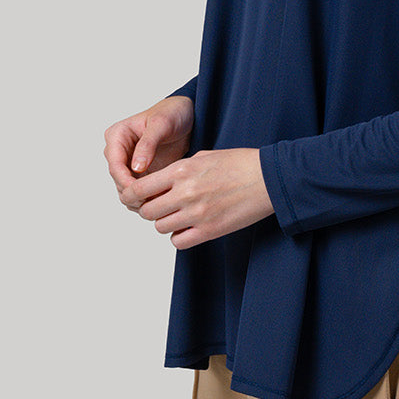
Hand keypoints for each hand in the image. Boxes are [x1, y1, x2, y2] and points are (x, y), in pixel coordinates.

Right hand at [104, 94, 193, 196]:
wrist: (186, 116)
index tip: (141, 192)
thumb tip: (135, 167)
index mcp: (117, 135)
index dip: (125, 181)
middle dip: (134, 193)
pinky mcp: (139, 172)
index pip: (115, 165)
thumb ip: (147, 144)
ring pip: (126, 189)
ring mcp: (128, 163)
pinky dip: (147, 197)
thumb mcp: (161, 124)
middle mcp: (118, 151)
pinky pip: (137, 190)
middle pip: (119, 180)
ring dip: (140, 198)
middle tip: (154, 200)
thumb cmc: (172, 113)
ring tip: (160, 200)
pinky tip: (161, 198)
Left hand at [119, 148, 274, 249]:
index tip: (132, 198)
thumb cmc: (238, 163)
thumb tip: (157, 184)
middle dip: (149, 209)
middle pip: (147, 211)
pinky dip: (179, 236)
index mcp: (182, 170)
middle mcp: (185, 193)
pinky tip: (188, 226)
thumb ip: (177, 170)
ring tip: (178, 214)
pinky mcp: (209, 231)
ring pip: (160, 227)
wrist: (268, 178)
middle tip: (158, 206)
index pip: (139, 188)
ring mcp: (196, 214)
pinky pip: (178, 242)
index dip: (130, 195)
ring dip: (165, 222)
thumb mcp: (203, 157)